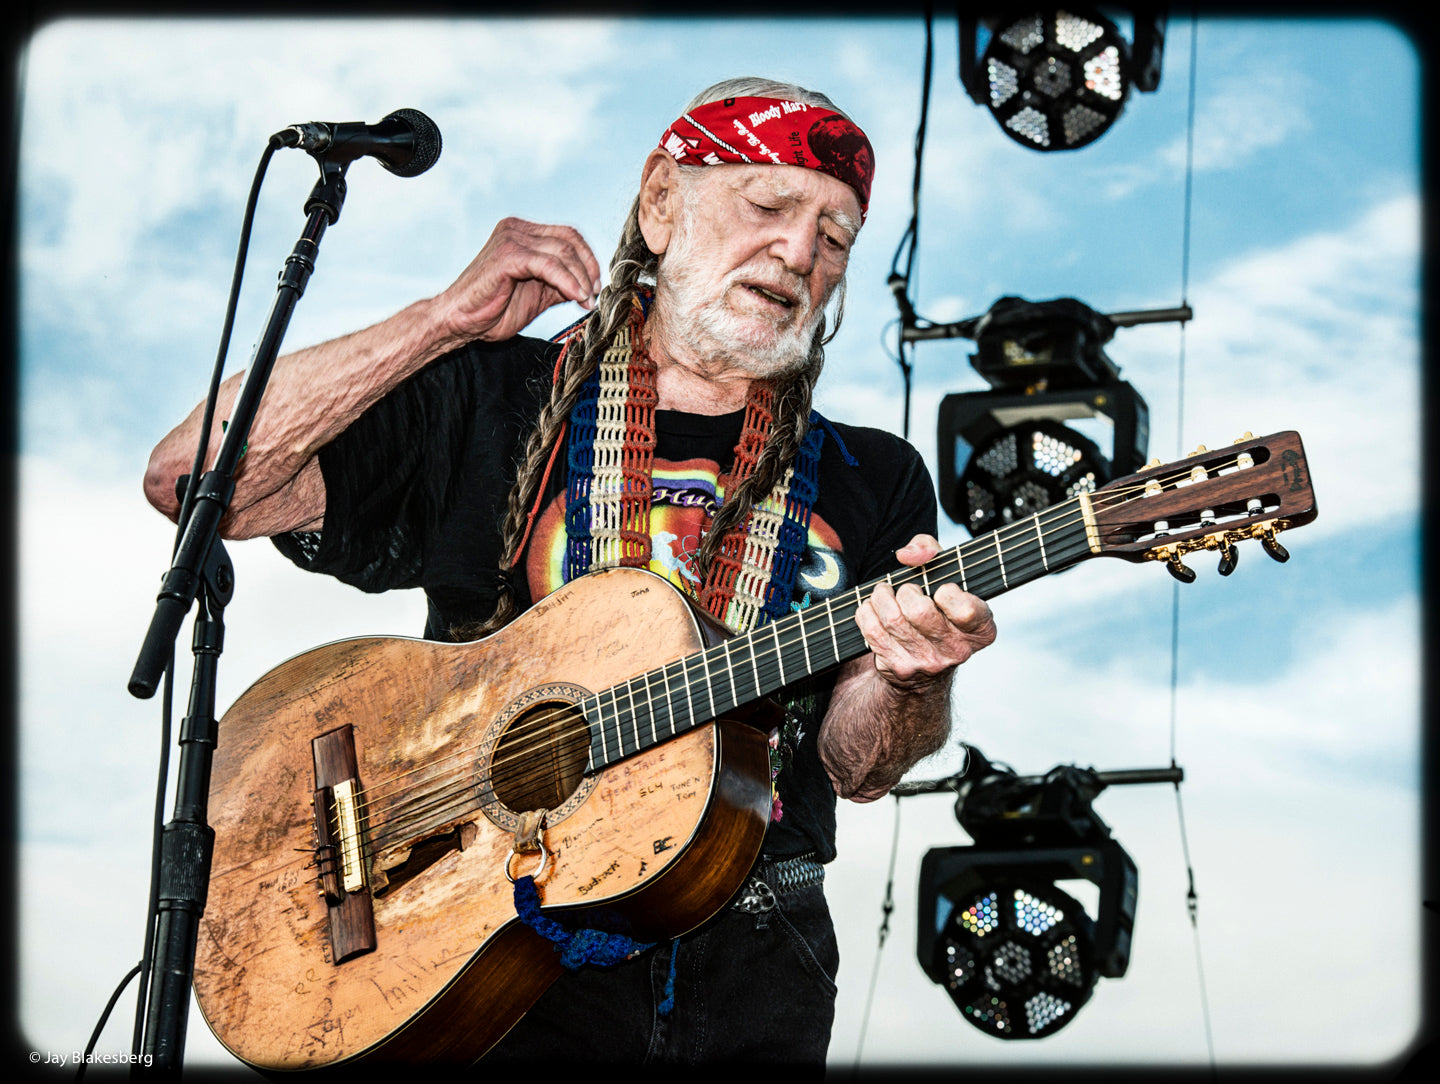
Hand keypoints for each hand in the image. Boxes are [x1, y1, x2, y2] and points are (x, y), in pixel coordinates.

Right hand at [433, 218, 602, 343]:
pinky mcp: (508, 255)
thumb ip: (560, 284)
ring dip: (581, 278)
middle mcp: (517, 229)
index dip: (588, 260)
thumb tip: (589, 287)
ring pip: (563, 252)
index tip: (595, 286)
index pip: (568, 235)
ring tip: (585, 301)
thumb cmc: (493, 309)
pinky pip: (549, 265)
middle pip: (569, 239)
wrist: (461, 322)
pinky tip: (575, 297)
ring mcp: (511, 238)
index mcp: (523, 233)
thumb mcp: (538, 294)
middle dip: (588, 269)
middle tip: (593, 295)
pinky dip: (567, 281)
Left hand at [854, 534, 996, 685]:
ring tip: (884, 593)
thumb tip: (907, 556)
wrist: (924, 664)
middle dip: (906, 592)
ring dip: (882, 598)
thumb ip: (930, 550)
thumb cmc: (937, 608)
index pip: (965, 610)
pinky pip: (873, 632)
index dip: (948, 593)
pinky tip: (874, 609)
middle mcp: (956, 651)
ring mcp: (926, 663)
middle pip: (920, 612)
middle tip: (906, 590)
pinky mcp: (899, 668)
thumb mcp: (944, 575)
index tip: (942, 590)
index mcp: (980, 630)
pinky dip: (867, 612)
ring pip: (893, 620)